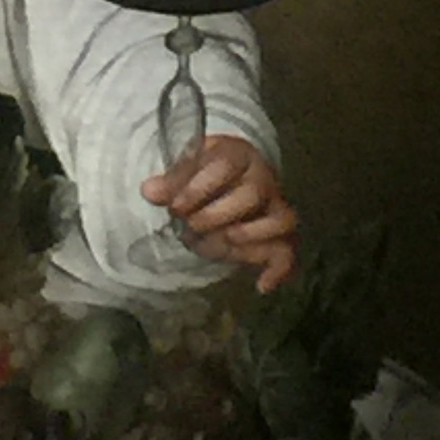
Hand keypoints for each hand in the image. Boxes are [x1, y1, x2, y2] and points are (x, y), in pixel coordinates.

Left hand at [142, 133, 297, 291]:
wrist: (232, 177)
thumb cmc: (206, 172)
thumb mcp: (186, 169)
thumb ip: (171, 181)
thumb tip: (150, 191)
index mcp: (238, 154)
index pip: (226, 165)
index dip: (199, 187)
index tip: (175, 206)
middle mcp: (264, 178)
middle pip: (253, 194)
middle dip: (216, 215)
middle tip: (191, 225)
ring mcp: (275, 206)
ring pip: (281, 220)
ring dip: (249, 236)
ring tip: (221, 241)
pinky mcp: (281, 235)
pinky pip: (289, 251)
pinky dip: (278, 270)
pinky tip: (261, 285)